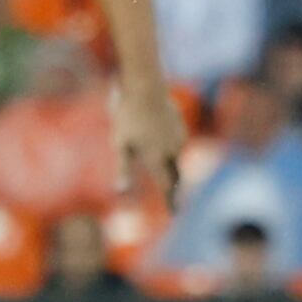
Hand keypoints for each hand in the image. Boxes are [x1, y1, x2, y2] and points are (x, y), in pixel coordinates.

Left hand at [115, 80, 185, 204]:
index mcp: (157, 158)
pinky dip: (171, 148)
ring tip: (163, 168)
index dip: (171, 201)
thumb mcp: (121, 145)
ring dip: (171, 166)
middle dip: (174, 187)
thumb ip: (124, 169)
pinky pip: (177, 143)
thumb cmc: (128, 116)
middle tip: (173, 199)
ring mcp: (179, 137)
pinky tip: (161, 142)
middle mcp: (172, 150)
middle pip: (176, 175)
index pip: (167, 186)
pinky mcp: (180, 126)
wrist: (145, 87)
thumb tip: (121, 192)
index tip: (174, 213)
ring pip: (176, 158)